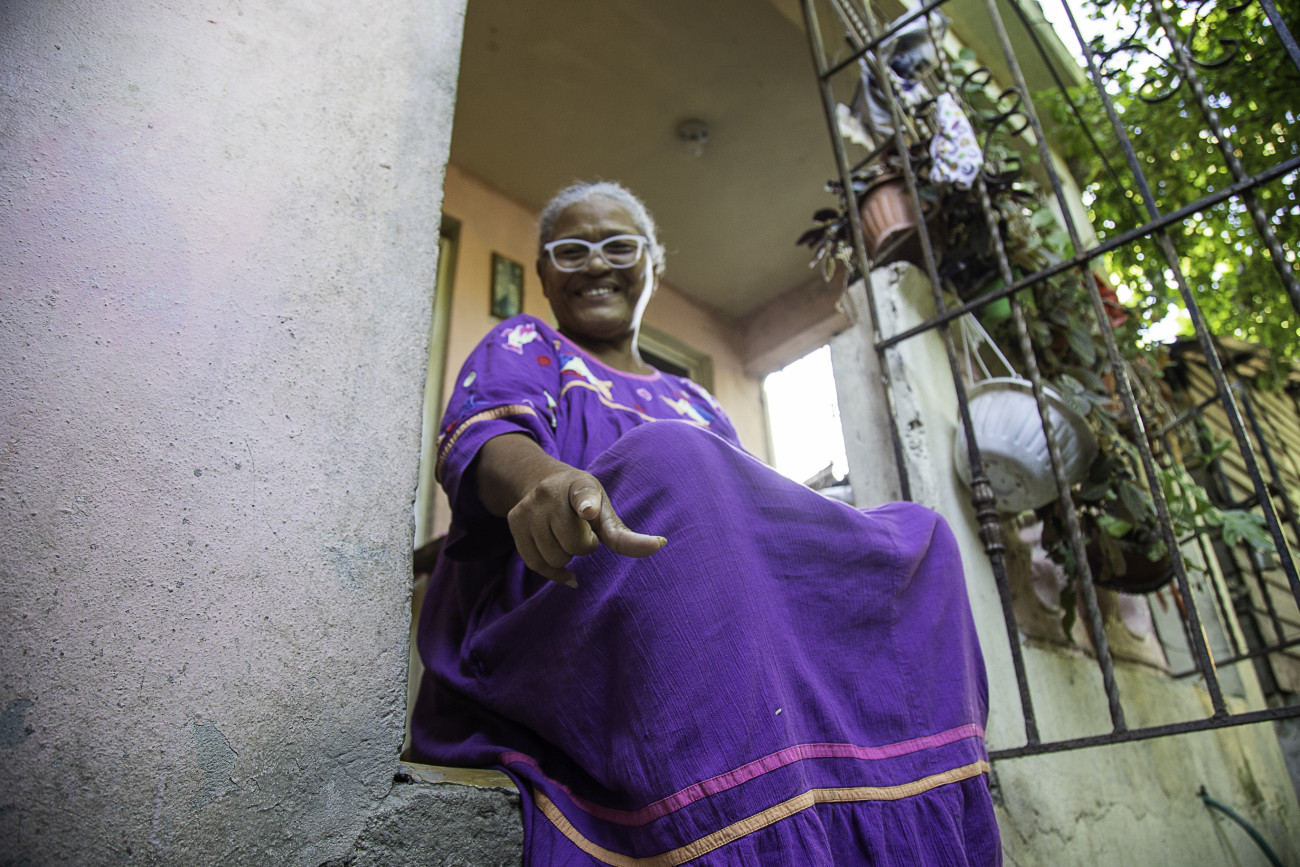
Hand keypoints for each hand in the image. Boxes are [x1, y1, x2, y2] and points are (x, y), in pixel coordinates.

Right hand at [476, 434, 666, 586]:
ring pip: (554, 557)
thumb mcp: (604, 509)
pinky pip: (536, 563)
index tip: (589, 510)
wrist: (539, 480)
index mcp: (580, 484)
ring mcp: (529, 506)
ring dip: (566, 556)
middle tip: (582, 533)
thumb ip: (624, 533)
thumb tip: (659, 545)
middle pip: (574, 544)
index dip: (587, 504)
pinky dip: (553, 572)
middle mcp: (550, 492)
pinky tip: (565, 571)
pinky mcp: (515, 521)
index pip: (583, 495)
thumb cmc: (584, 501)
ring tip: (566, 537)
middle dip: (583, 547)